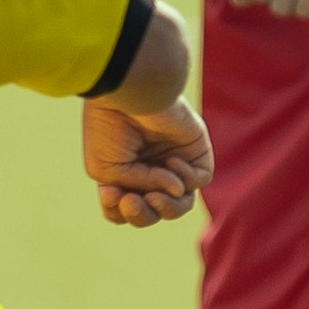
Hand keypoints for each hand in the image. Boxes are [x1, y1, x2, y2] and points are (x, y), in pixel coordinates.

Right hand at [85, 86, 211, 227]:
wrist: (127, 93)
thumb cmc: (109, 128)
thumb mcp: (109, 169)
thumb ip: (140, 187)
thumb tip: (178, 191)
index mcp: (124, 172)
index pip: (125, 210)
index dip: (119, 212)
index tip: (110, 193)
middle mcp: (149, 169)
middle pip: (154, 212)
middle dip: (142, 215)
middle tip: (131, 200)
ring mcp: (173, 161)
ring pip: (180, 204)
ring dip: (167, 207)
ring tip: (154, 196)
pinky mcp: (195, 151)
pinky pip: (199, 180)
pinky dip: (185, 178)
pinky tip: (171, 162)